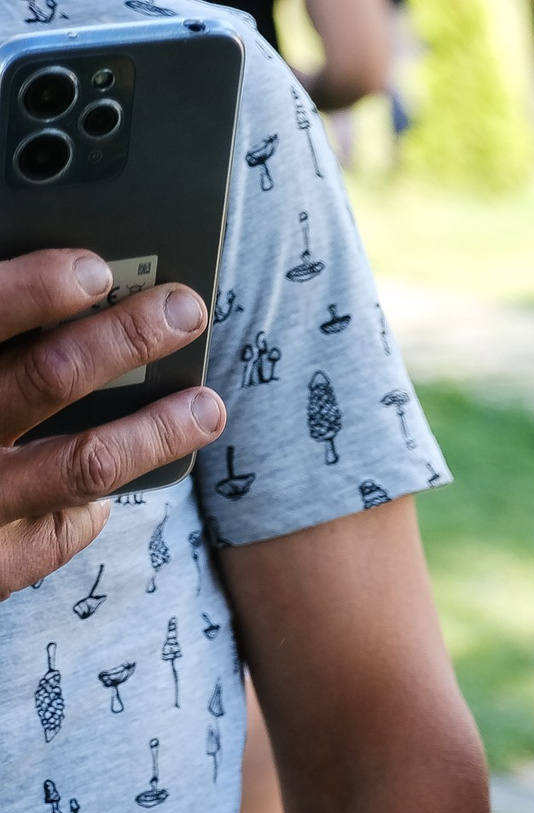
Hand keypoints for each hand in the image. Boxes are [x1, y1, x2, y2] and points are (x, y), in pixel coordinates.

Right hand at [1, 249, 224, 597]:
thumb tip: (62, 285)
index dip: (32, 292)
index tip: (93, 268)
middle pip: (44, 379)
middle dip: (123, 339)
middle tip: (183, 308)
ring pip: (84, 463)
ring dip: (156, 430)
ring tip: (206, 404)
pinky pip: (66, 527)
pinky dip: (94, 502)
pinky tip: (110, 483)